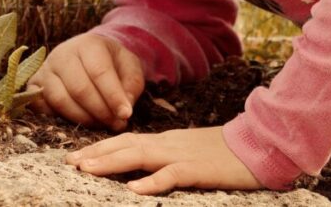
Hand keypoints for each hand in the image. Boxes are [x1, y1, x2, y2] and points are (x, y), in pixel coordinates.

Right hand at [26, 33, 143, 130]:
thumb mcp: (130, 67)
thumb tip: (123, 110)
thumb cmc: (113, 62)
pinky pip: (41, 106)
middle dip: (100, 111)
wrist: (90, 54)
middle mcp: (62, 54)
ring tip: (100, 124)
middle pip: (79, 89)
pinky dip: (57, 118)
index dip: (113, 96)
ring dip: (82, 118)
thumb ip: (131, 86)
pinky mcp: (34, 84)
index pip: (99, 72)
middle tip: (115, 124)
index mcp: (88, 44)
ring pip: (60, 100)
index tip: (126, 115)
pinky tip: (77, 122)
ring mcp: (45, 69)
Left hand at [65, 127, 262, 194]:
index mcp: (167, 141)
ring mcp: (182, 155)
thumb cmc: (227, 153)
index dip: (101, 147)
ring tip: (87, 170)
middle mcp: (169, 144)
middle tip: (70, 162)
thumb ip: (168, 156)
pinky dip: (152, 182)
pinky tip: (134, 190)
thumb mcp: (191, 152)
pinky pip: (171, 175)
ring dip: (111, 162)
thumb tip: (144, 167)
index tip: (77, 156)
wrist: (260, 145)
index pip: (127, 140)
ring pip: (140, 155)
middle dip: (96, 153)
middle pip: (125, 144)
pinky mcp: (198, 169)